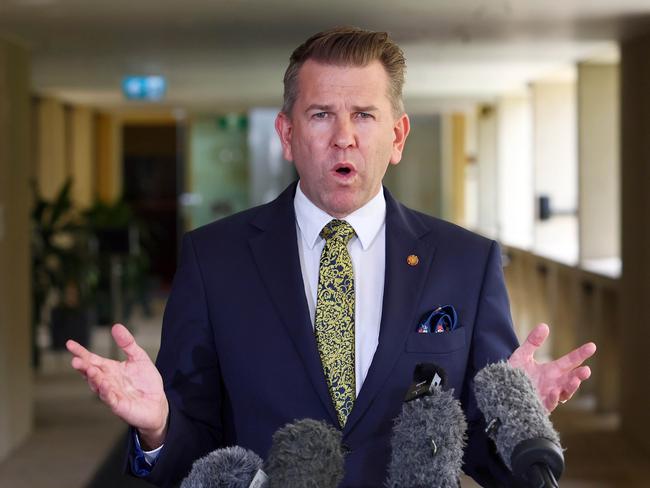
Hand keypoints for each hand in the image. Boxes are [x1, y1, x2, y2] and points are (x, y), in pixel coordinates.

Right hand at [66, 323, 168, 448]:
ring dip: (93, 378)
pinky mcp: (119, 406)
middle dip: (83, 367)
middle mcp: (107, 381)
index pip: (92, 359)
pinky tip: (104, 384)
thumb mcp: (139, 357)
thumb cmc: (146, 382)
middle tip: (75, 360)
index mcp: (110, 369)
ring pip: (98, 386)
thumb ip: (127, 343)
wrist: (158, 403)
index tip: (69, 344)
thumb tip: (116, 326)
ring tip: (88, 369)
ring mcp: (111, 394)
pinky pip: (110, 399)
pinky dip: (106, 392)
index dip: (81, 352)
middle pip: (92, 372)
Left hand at [508, 323, 596, 411]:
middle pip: (570, 379)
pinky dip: (553, 399)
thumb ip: (533, 342)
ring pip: (564, 393)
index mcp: (551, 371)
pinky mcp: (539, 406)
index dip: (580, 354)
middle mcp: (553, 384)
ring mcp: (547, 396)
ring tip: (575, 380)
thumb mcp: (522, 355)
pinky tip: (554, 391)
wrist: (499, 391)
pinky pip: (549, 404)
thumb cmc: (513, 374)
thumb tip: (544, 325)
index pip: (569, 361)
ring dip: (571, 387)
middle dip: (579, 375)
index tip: (592, 346)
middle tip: (587, 370)